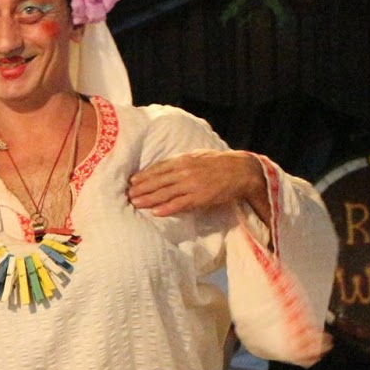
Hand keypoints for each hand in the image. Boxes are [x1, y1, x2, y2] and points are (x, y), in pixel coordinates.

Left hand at [128, 150, 267, 217]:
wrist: (241, 170)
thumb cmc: (218, 163)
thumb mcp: (197, 156)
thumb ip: (180, 162)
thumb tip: (164, 167)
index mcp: (183, 161)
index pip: (158, 169)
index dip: (143, 176)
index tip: (131, 182)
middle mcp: (185, 172)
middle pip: (157, 182)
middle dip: (141, 189)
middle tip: (127, 196)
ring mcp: (192, 185)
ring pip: (165, 193)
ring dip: (148, 200)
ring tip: (135, 204)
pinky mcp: (200, 197)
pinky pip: (180, 204)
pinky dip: (167, 208)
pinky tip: (155, 212)